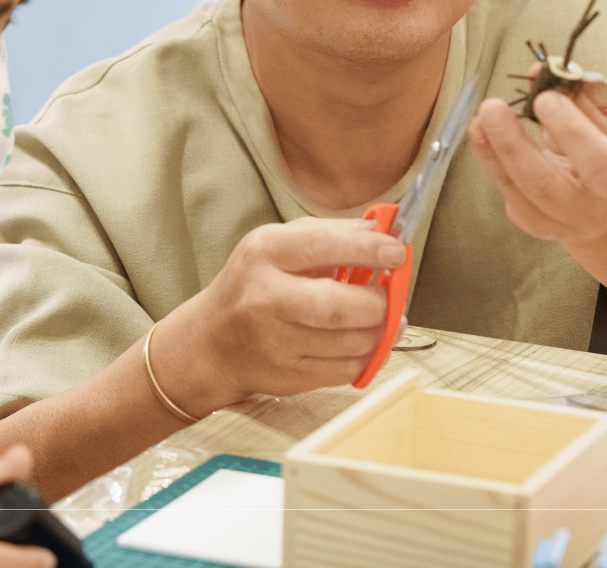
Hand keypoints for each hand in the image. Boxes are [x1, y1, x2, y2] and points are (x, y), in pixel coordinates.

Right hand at [152, 216, 405, 413]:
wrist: (211, 343)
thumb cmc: (253, 286)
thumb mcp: (278, 246)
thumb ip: (330, 234)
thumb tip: (383, 231)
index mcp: (263, 253)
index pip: (322, 246)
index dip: (367, 249)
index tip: (396, 251)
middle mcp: (264, 298)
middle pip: (338, 304)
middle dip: (378, 301)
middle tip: (389, 294)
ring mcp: (274, 342)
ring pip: (349, 342)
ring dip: (377, 330)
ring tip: (378, 317)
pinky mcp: (287, 376)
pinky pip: (345, 370)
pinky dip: (365, 356)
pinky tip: (361, 341)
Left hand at [466, 85, 606, 246]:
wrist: (599, 201)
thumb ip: (589, 92)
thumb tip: (541, 70)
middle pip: (597, 172)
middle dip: (569, 134)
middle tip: (544, 100)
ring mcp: (577, 218)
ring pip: (541, 189)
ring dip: (510, 147)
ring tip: (491, 111)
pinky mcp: (540, 223)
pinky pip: (511, 193)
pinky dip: (490, 158)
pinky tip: (478, 129)